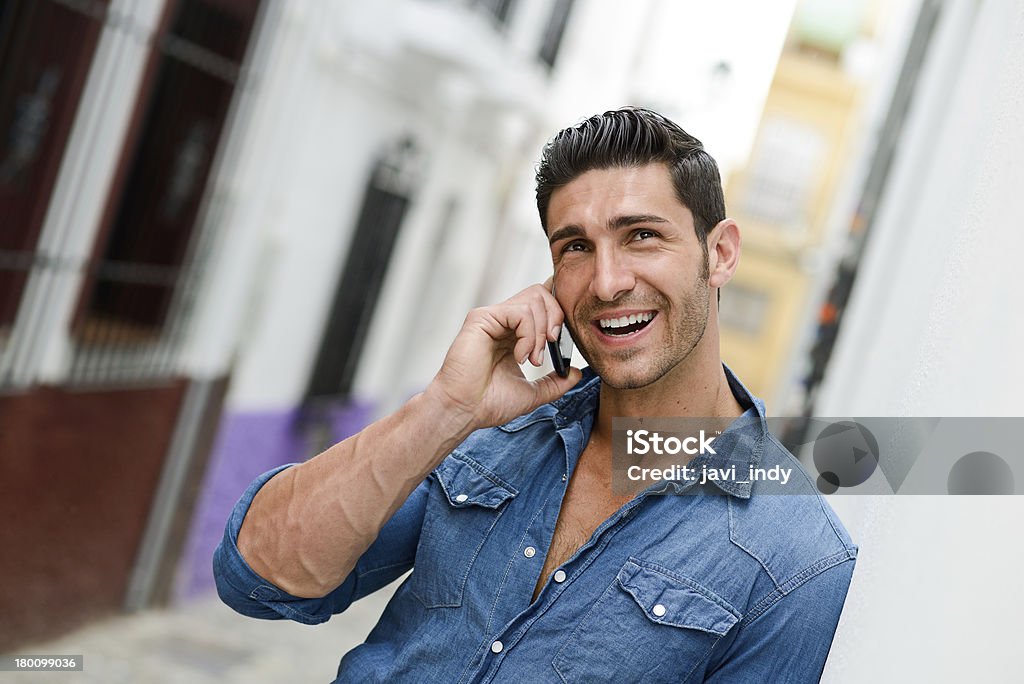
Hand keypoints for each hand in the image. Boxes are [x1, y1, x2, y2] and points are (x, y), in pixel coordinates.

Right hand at [426, 281, 582, 429]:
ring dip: (541, 332)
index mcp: (514, 333)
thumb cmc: (489, 403)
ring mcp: (493, 318)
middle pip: (542, 293)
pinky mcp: (482, 318)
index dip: (559, 313)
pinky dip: (528, 335)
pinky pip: (519, 312)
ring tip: (532, 359)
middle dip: (556, 318)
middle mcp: (503, 321)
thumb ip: (555, 382)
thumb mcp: (533, 394)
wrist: (465, 411)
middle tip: (551, 347)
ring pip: (534, 299)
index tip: (561, 341)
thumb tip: (577, 373)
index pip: (543, 304)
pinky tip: (519, 356)